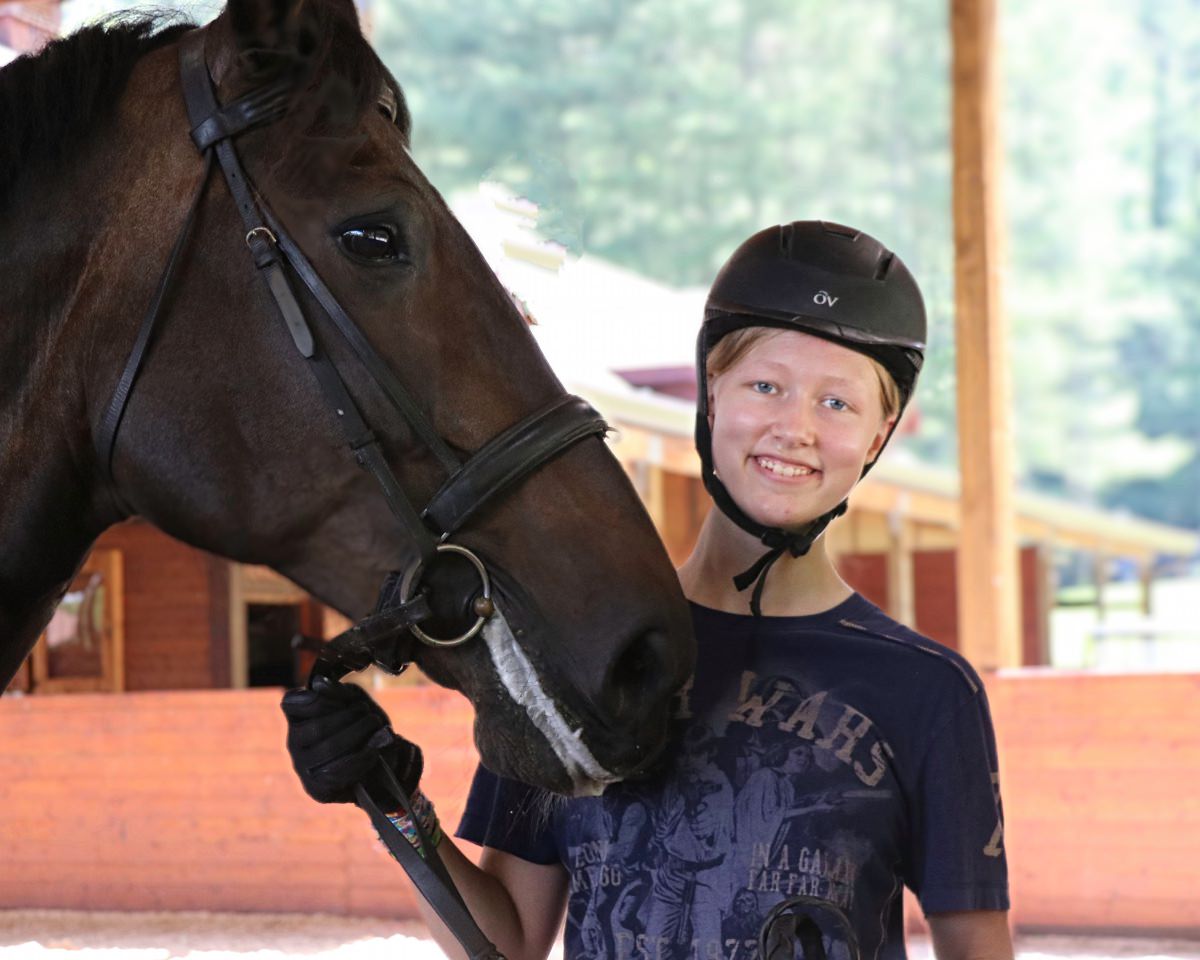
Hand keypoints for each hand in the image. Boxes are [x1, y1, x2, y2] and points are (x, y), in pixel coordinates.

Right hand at [281, 677, 422, 807]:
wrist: (381, 760)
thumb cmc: (362, 725)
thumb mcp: (354, 701)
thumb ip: (338, 691)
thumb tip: (319, 684)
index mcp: (297, 717)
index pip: (292, 703)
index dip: (319, 699)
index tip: (344, 699)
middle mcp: (294, 742)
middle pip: (317, 728)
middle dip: (349, 717)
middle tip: (368, 713)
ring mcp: (303, 766)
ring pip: (328, 749)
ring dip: (357, 735)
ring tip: (374, 726)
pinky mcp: (316, 788)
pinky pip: (338, 773)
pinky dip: (361, 758)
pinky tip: (374, 751)